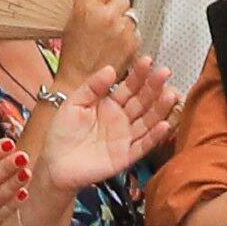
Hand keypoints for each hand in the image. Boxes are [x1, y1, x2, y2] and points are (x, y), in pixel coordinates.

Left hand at [27, 56, 172, 197]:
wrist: (55, 165)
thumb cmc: (62, 133)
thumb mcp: (74, 104)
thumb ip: (92, 87)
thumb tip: (111, 69)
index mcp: (110, 104)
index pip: (128, 86)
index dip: (138, 74)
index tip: (148, 60)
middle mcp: (122, 119)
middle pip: (142, 101)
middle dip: (154, 87)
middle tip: (165, 72)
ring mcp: (126, 138)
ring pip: (148, 121)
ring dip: (160, 109)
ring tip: (171, 95)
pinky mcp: (126, 157)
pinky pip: (143, 146)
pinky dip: (155, 137)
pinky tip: (164, 125)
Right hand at [56, 0, 148, 85]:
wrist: (80, 80)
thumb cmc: (73, 52)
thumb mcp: (72, 18)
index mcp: (89, 5)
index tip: (100, 1)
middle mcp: (107, 15)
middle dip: (115, 7)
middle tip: (104, 23)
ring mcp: (122, 29)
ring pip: (131, 14)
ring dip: (123, 22)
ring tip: (110, 36)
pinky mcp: (132, 43)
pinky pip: (136, 31)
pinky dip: (129, 36)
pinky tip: (117, 46)